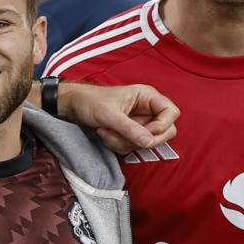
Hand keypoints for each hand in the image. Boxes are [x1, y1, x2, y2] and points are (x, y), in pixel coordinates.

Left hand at [55, 80, 179, 153]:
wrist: (71, 106)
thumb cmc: (90, 102)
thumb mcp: (108, 115)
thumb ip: (129, 128)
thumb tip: (148, 142)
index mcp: (147, 97)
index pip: (172, 112)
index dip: (162, 125)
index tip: (145, 132)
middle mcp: (148, 109)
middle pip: (166, 131)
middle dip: (143, 138)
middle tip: (122, 136)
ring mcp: (140, 122)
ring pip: (147, 142)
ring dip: (125, 142)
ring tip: (105, 131)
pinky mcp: (130, 133)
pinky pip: (134, 146)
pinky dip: (118, 145)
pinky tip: (104, 134)